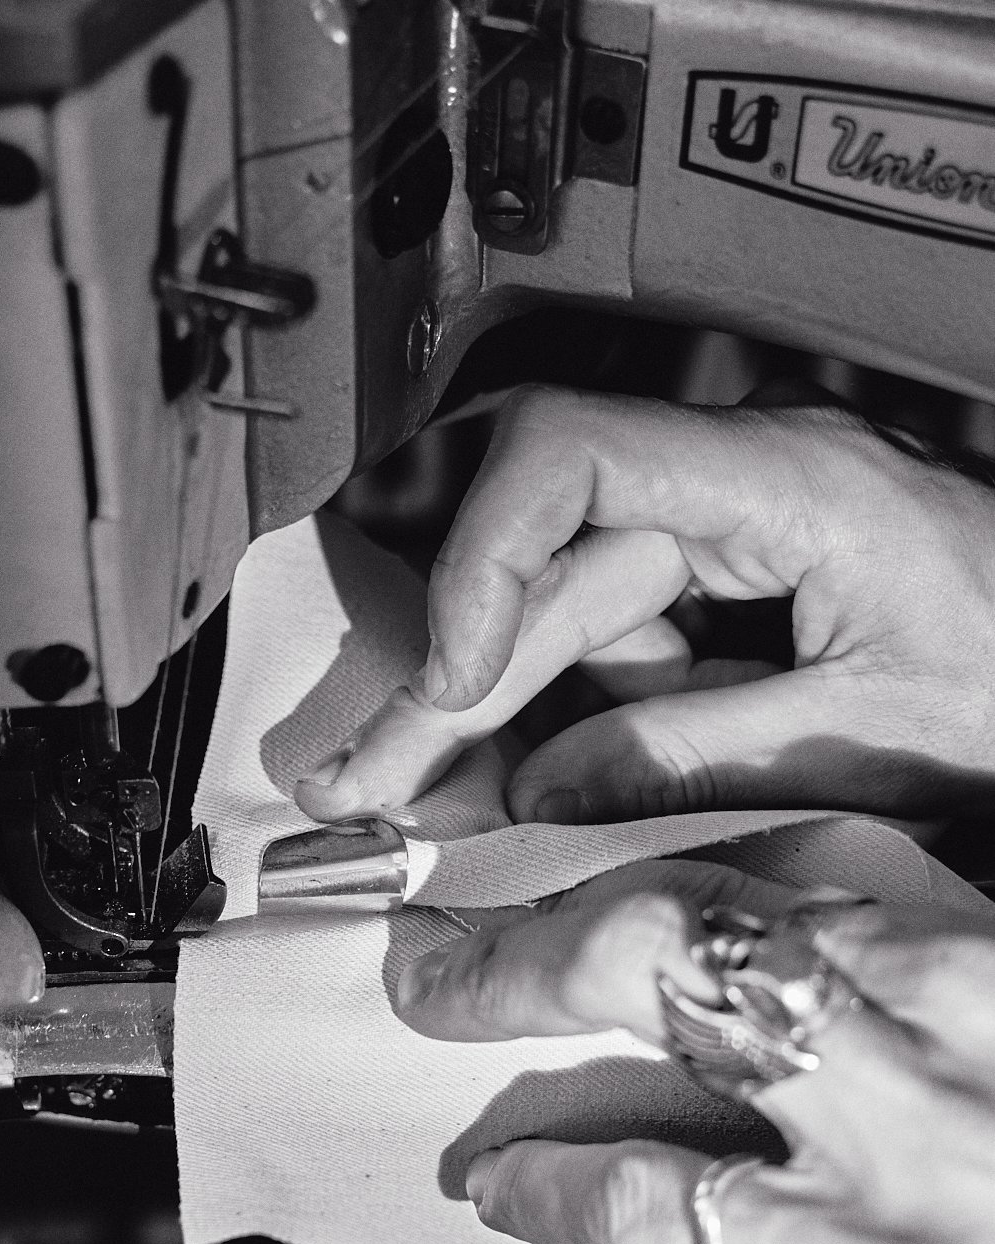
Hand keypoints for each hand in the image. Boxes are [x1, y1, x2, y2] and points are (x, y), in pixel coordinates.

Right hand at [295, 387, 994, 826]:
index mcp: (789, 479)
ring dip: (502, 704)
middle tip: (372, 776)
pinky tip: (521, 777)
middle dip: (458, 678)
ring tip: (412, 791)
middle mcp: (744, 480)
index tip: (456, 679)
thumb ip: (697, 761)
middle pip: (552, 558)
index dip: (483, 558)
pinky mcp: (744, 574)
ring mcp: (740, 524)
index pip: (571, 452)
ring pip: (576, 605)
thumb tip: (544, 791)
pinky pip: (631, 635)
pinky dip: (579, 711)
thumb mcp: (870, 740)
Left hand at [396, 864, 994, 1243]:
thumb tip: (743, 924)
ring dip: (549, 1172)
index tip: (489, 910)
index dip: (571, 899)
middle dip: (504, 974)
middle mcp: (927, 1107)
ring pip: (651, 1188)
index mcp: (971, 979)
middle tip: (429, 982)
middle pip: (652, 980)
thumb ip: (917, 959)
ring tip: (499, 1174)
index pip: (716, 897)